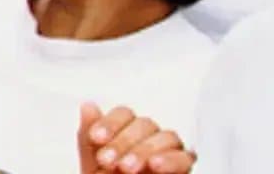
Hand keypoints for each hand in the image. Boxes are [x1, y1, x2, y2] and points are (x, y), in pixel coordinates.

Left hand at [77, 103, 195, 173]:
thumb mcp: (92, 165)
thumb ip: (88, 137)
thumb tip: (88, 106)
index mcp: (127, 133)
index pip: (124, 114)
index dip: (110, 123)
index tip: (95, 138)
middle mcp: (149, 140)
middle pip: (144, 124)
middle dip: (123, 142)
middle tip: (107, 160)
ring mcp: (167, 154)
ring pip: (167, 137)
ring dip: (144, 150)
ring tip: (127, 168)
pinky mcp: (182, 169)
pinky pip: (185, 158)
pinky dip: (171, 159)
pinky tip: (155, 165)